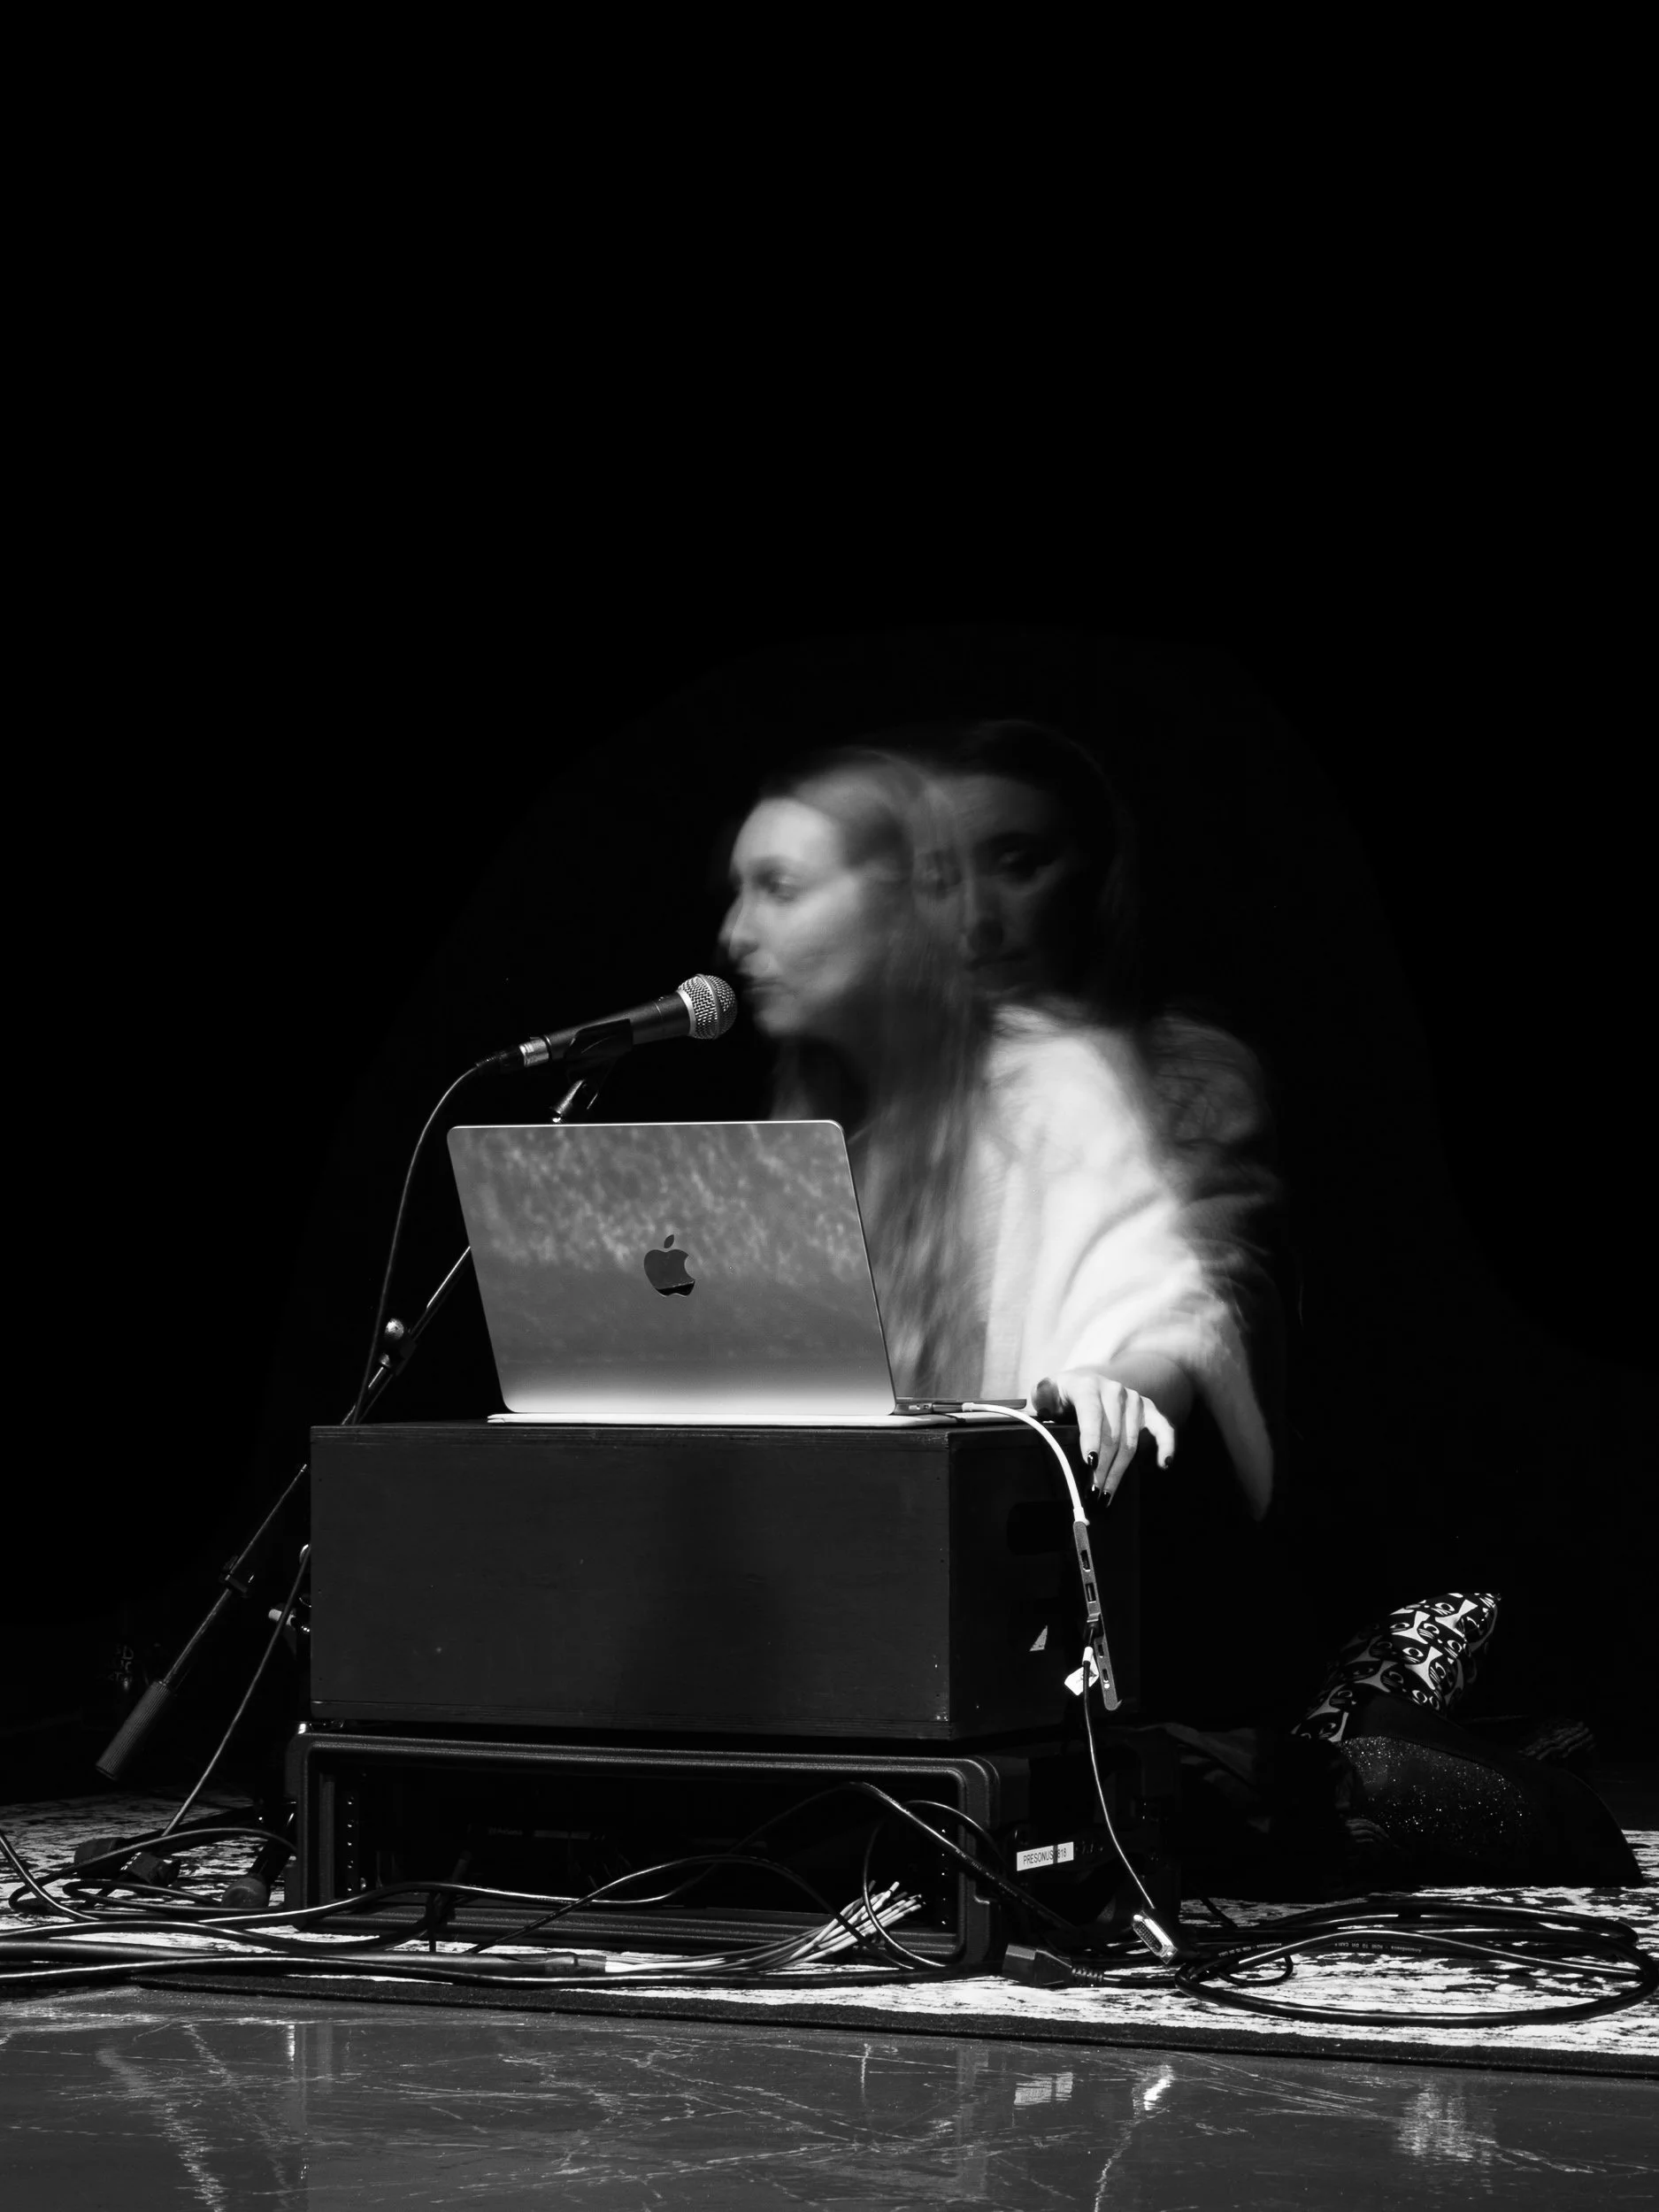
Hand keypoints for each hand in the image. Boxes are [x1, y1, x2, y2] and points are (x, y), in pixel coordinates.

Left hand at [1029, 1370, 1176, 1497]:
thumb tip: (1045, 1409)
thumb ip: (1043, 1396)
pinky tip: (1163, 1464)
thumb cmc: (1063, 1395)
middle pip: (1112, 1435)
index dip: (1091, 1438)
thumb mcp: (1046, 1392)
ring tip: (1107, 1494)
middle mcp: (1113, 1390)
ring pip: (1130, 1442)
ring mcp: (1133, 1399)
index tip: (1090, 1462)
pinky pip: (1162, 1428)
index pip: (1091, 1413)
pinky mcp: (1148, 1409)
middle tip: (1093, 1493)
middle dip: (1102, 1467)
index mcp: (1087, 1385)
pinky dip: (1166, 1445)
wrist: (1086, 1381)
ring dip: (1119, 1471)